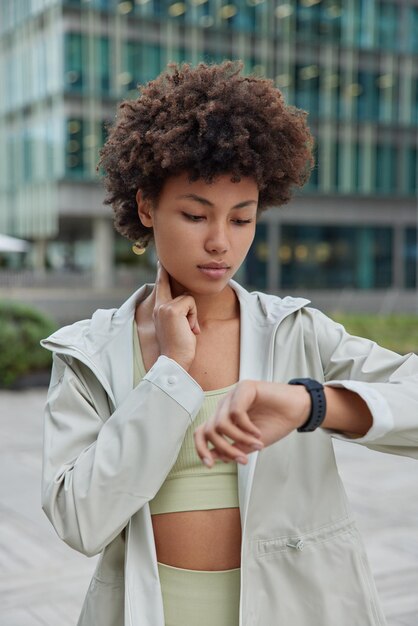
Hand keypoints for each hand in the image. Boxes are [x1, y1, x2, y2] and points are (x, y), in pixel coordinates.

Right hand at [152, 262, 199, 370]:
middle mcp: (158, 306)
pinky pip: (191, 303)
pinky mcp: (172, 309)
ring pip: (187, 298)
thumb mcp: (177, 326)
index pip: (160, 288)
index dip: (161, 274)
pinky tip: (189, 329)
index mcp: (158, 311)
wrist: (174, 360)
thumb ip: (177, 312)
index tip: (161, 263)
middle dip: (163, 270)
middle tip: (161, 259)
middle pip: (164, 282)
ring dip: (192, 314)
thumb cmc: (179, 347)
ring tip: (188, 329)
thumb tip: (187, 300)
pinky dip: (194, 316)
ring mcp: (164, 307)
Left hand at [194, 380, 309, 466]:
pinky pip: (236, 413)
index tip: (209, 465)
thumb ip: (232, 449)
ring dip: (239, 439)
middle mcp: (225, 405)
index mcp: (224, 417)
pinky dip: (247, 427)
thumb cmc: (275, 423)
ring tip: (256, 444)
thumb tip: (213, 457)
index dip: (201, 449)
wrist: (298, 410)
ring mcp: (233, 395)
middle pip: (209, 430)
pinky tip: (258, 432)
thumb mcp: (250, 443)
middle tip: (243, 459)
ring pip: (221, 423)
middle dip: (224, 448)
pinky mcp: (244, 387)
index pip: (202, 432)